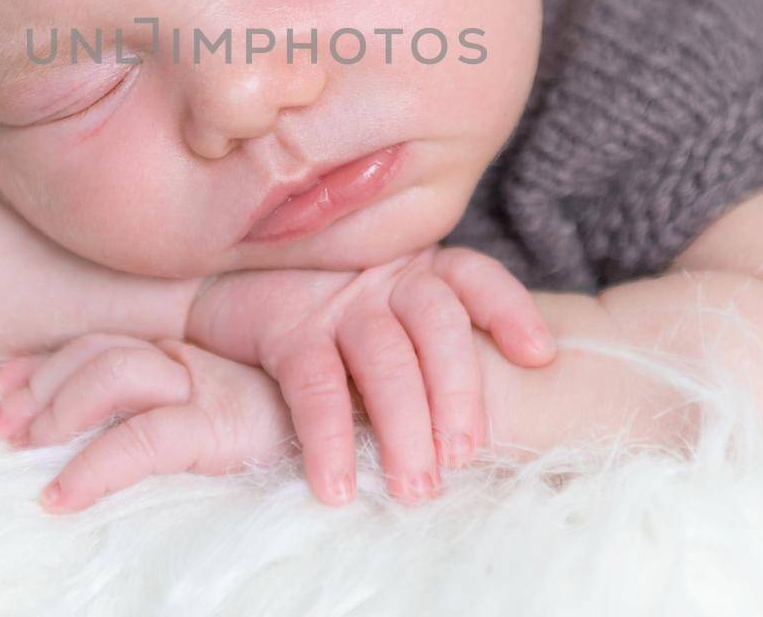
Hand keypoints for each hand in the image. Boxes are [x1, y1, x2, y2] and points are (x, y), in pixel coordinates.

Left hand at [0, 333, 296, 512]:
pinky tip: (58, 496)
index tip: (1, 385)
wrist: (371, 428)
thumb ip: (173, 410)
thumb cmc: (307, 432)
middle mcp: (194, 358)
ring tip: (24, 451)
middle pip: (96, 350)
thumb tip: (101, 432)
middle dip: (35, 385)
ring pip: (112, 373)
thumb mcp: (229, 416)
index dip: (44, 362)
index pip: (102, 341)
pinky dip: (91, 469)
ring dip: (56, 411)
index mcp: (189, 351)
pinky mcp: (221, 425)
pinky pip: (141, 440)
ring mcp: (208, 385)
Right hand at [184, 245, 555, 505]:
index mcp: (419, 272)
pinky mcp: (286, 329)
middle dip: (458, 393)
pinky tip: (337, 485)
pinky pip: (315, 387)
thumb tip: (481, 433)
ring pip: (385, 358)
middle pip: (438, 323)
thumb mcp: (389, 325)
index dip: (509, 310)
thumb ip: (431, 352)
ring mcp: (336, 302)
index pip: (474, 277)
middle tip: (462, 458)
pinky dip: (330, 438)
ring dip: (404, 427)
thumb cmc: (329, 326)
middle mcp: (384, 279)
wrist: (224, 297)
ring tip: (414, 489)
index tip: (539, 356)